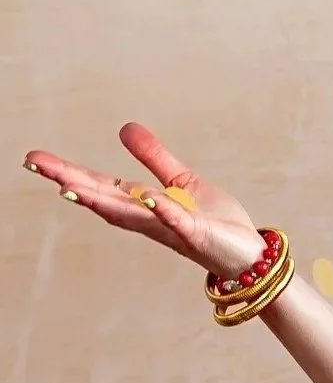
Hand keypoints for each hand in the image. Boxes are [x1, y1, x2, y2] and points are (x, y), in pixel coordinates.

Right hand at [23, 123, 268, 278]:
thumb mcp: (182, 181)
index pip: (102, 185)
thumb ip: (155, 158)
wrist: (249, 254)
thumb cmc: (216, 222)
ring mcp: (172, 228)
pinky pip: (177, 221)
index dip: (70, 172)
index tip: (35, 160)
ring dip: (101, 200)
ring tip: (68, 186)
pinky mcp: (197, 235)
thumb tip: (125, 128)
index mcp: (144, 204)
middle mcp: (150, 219)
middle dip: (70, 182)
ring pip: (130, 214)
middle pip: (104, 199)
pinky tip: (146, 196)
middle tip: (34, 165)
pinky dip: (161, 209)